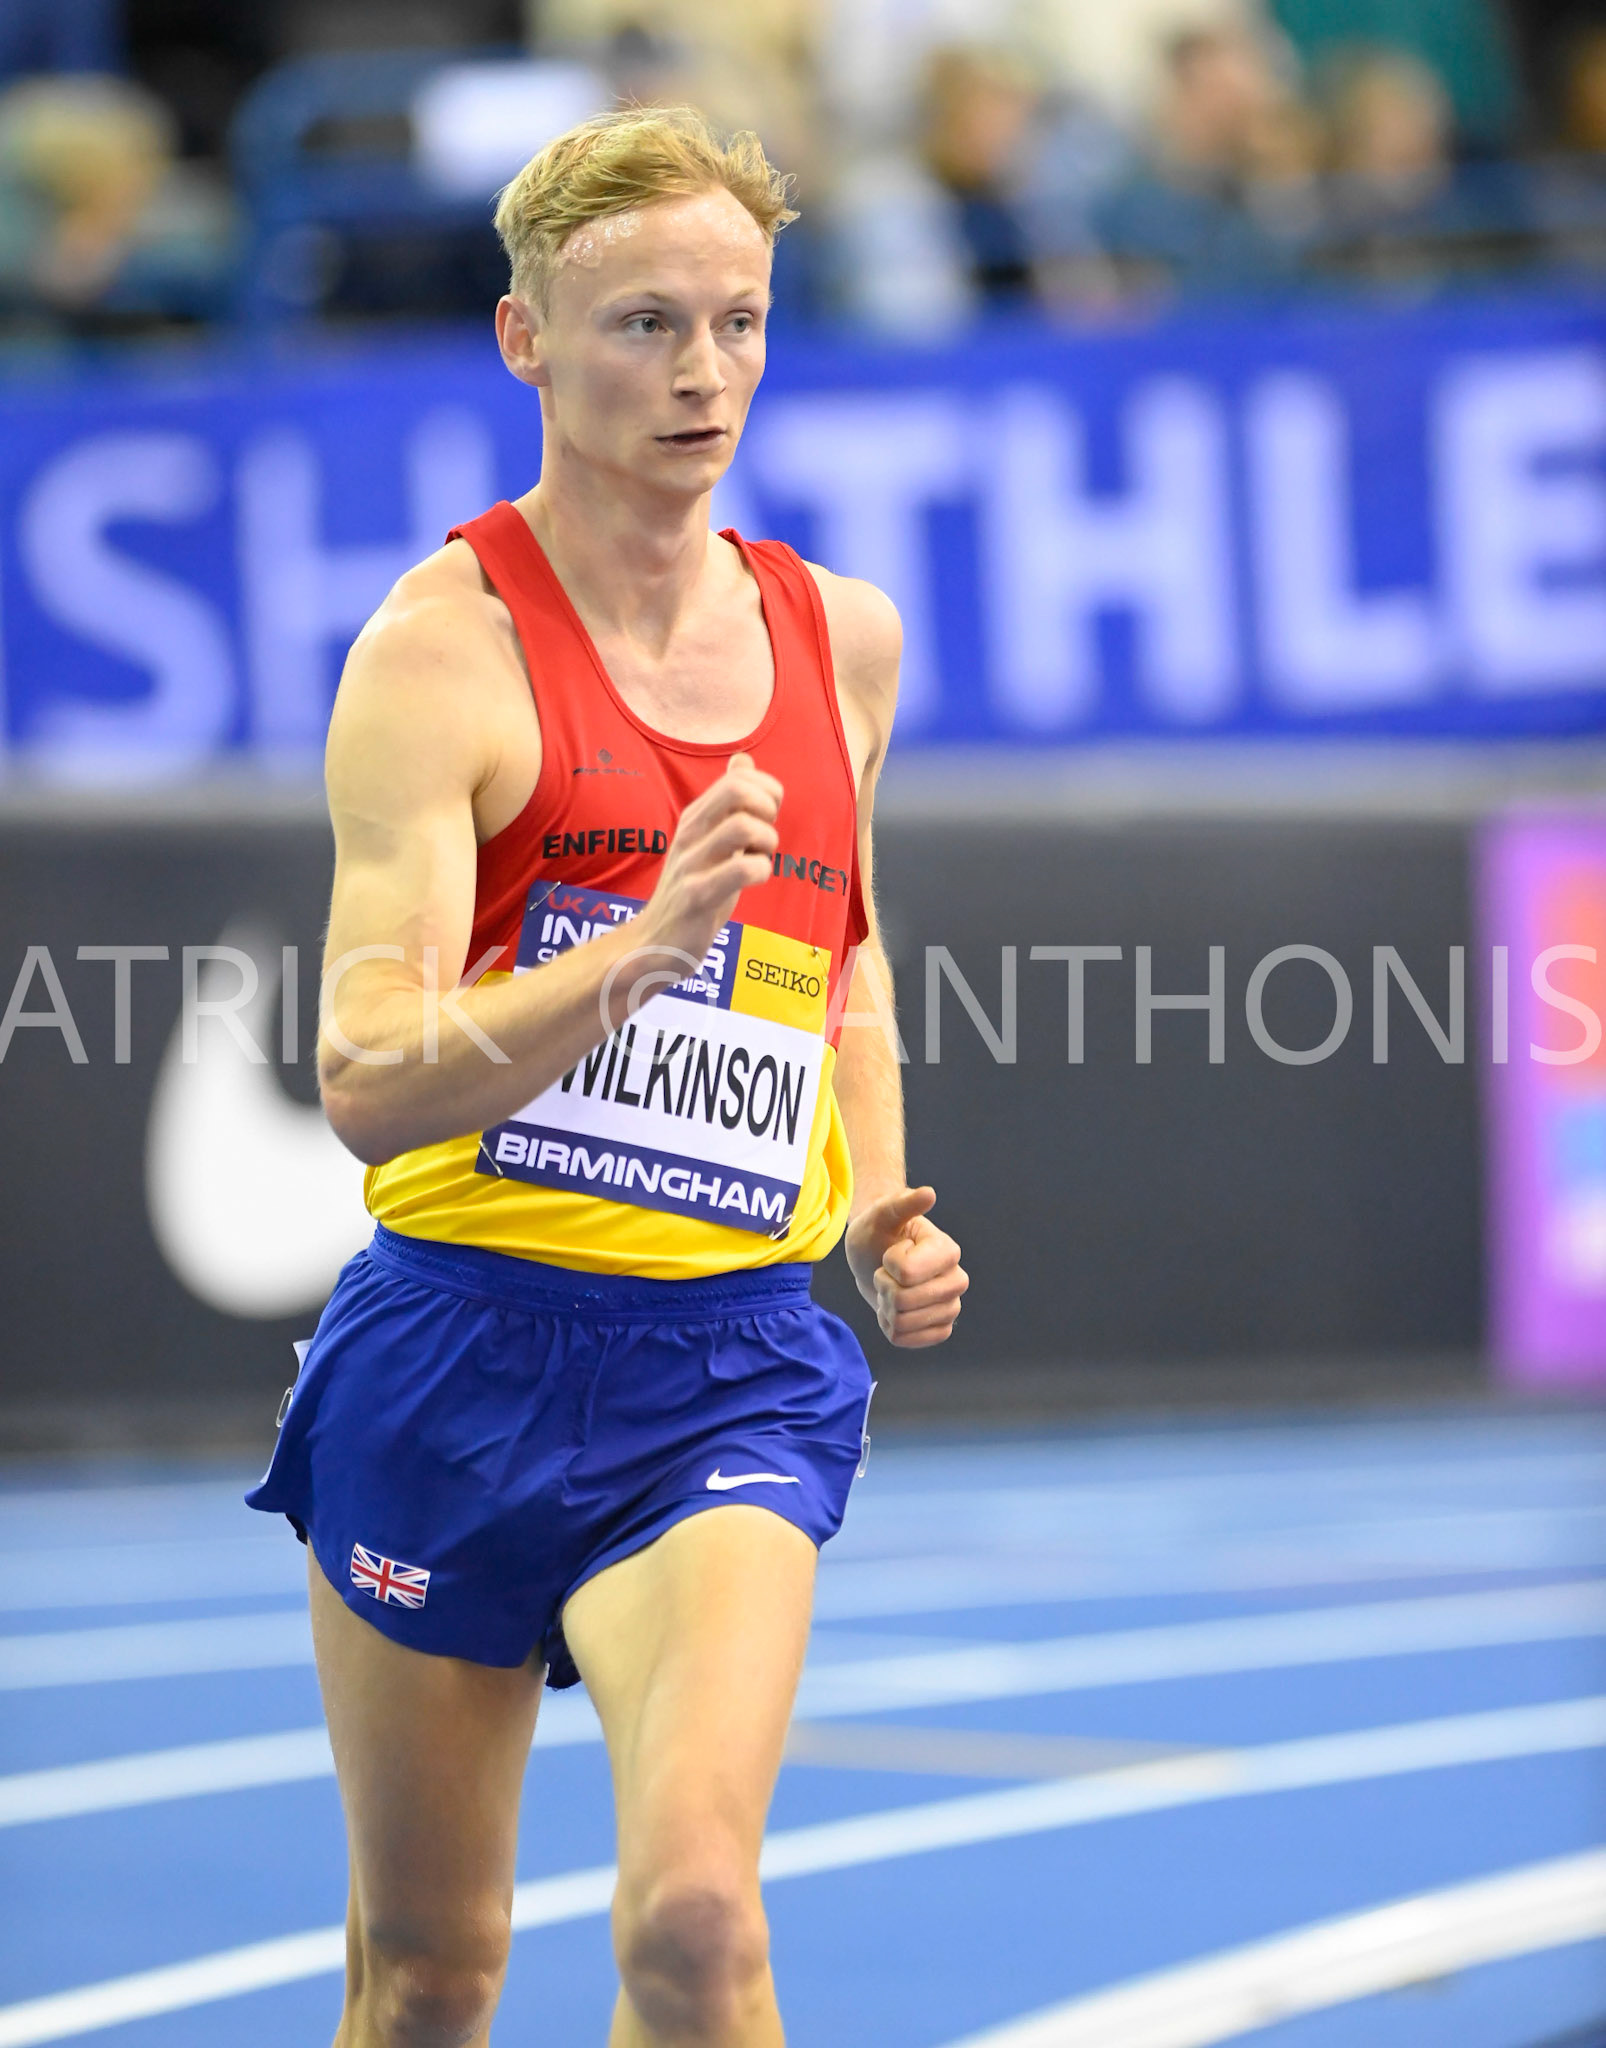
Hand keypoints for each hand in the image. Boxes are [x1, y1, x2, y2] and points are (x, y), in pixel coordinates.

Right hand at [638, 752, 781, 970]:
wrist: (654, 942)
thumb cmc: (690, 889)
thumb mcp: (707, 839)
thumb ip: (726, 802)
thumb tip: (743, 761)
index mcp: (694, 817)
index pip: (738, 778)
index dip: (767, 792)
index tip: (767, 819)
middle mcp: (690, 833)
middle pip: (737, 790)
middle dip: (768, 807)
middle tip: (765, 835)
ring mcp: (691, 864)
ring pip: (742, 826)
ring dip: (766, 841)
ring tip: (761, 858)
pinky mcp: (697, 896)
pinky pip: (740, 870)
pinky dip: (760, 871)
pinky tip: (754, 879)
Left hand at [846, 1186, 966, 1348]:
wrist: (874, 1256)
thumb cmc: (878, 1231)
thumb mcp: (881, 1215)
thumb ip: (902, 1204)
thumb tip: (928, 1193)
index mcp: (947, 1250)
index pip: (907, 1273)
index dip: (888, 1265)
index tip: (890, 1253)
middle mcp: (956, 1279)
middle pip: (905, 1302)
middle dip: (884, 1288)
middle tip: (886, 1273)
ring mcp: (951, 1306)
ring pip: (905, 1323)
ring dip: (886, 1308)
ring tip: (890, 1289)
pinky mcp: (940, 1328)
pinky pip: (908, 1340)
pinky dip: (890, 1327)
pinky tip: (893, 1309)